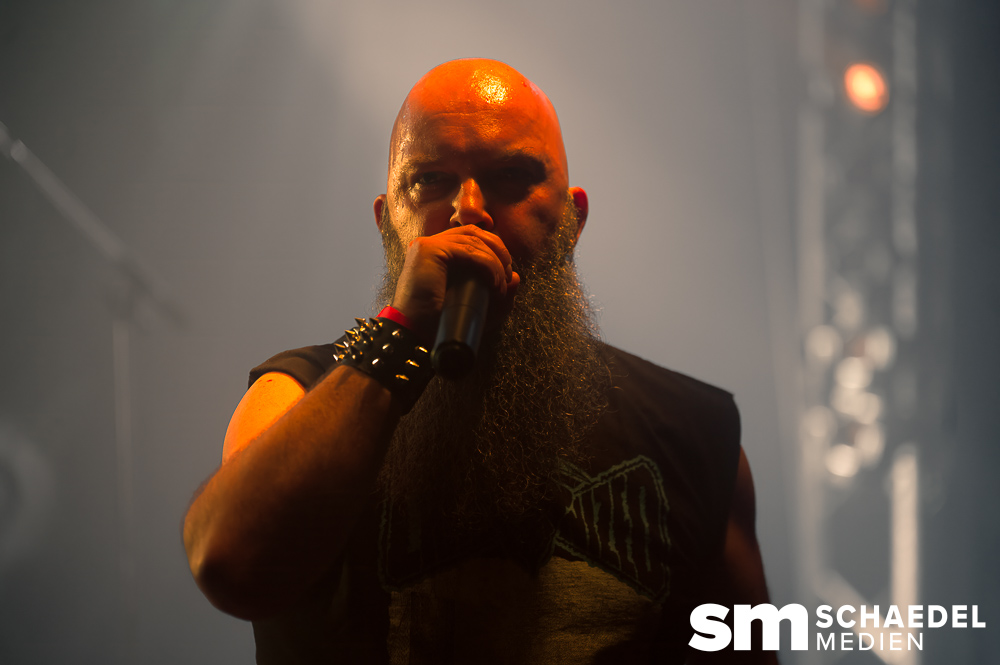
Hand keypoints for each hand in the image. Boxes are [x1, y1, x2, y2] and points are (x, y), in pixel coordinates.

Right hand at [391, 225, 519, 341]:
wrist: (414, 334)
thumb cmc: (440, 324)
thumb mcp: (476, 307)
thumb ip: (497, 293)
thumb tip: (516, 277)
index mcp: (436, 252)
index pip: (470, 237)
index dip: (493, 249)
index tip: (505, 274)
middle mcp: (430, 244)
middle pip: (474, 232)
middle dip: (498, 250)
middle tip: (507, 274)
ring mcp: (428, 245)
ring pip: (474, 241)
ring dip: (494, 262)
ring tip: (501, 285)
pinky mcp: (429, 250)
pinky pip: (468, 251)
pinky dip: (487, 265)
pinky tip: (494, 282)